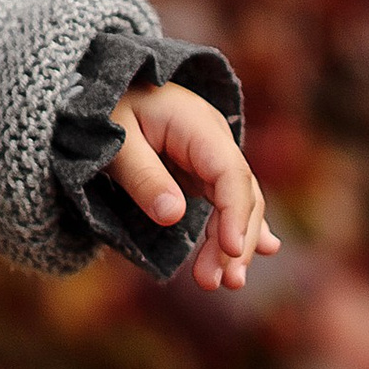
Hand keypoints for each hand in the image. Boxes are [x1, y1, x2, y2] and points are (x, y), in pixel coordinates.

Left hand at [107, 78, 277, 294]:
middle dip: (234, 241)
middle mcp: (214, 140)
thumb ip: (142, 177)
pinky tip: (264, 249)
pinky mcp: (202, 171)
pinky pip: (228, 201)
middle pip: (240, 194)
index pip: (230, 173)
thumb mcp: (114, 141)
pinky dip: (240, 227)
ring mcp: (211, 156)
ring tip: (226, 282)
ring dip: (234, 243)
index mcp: (197, 125)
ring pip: (237, 202)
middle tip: (217, 282)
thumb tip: (172, 216)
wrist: (103, 86)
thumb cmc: (106, 109)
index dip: (234, 213)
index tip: (230, 249)